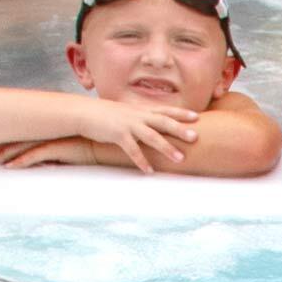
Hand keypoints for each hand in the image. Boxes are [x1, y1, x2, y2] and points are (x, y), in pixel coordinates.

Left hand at [0, 136, 97, 167]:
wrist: (116, 145)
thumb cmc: (98, 150)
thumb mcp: (74, 153)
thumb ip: (60, 156)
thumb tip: (50, 165)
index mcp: (51, 134)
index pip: (22, 139)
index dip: (5, 146)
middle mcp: (49, 134)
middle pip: (17, 141)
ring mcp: (54, 140)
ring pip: (22, 147)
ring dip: (3, 155)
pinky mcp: (61, 148)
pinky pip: (36, 155)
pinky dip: (21, 160)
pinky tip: (9, 166)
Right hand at [76, 100, 200, 171]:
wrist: (85, 113)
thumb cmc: (106, 114)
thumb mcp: (127, 112)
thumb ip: (141, 117)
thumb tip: (153, 123)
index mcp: (141, 110)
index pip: (165, 110)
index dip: (181, 113)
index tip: (197, 117)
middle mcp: (138, 116)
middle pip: (163, 122)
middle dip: (180, 129)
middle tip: (195, 137)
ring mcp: (128, 125)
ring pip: (152, 137)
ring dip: (167, 148)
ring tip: (180, 159)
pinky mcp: (118, 135)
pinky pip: (133, 150)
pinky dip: (142, 161)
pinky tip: (149, 171)